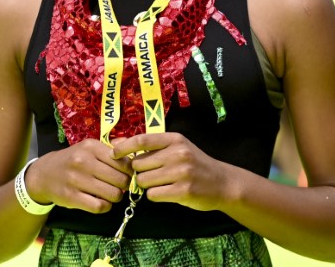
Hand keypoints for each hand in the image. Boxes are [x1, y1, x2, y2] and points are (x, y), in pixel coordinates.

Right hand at [25, 139, 132, 213]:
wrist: (44, 174)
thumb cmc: (72, 160)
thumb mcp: (88, 148)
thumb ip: (110, 147)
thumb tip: (131, 149)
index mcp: (91, 147)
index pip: (123, 162)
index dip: (129, 171)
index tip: (126, 174)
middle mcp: (84, 161)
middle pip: (121, 179)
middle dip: (125, 185)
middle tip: (120, 186)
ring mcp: (77, 180)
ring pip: (113, 194)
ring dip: (116, 197)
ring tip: (111, 194)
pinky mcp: (71, 197)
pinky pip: (99, 206)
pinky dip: (105, 207)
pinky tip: (102, 203)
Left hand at [112, 133, 228, 211]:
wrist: (222, 183)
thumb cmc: (194, 164)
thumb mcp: (178, 148)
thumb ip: (153, 147)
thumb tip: (117, 144)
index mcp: (174, 139)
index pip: (142, 140)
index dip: (124, 147)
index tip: (113, 153)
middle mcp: (178, 153)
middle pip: (139, 164)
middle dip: (139, 172)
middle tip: (150, 175)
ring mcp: (181, 172)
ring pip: (143, 180)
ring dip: (146, 185)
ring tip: (161, 184)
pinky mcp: (183, 190)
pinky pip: (153, 194)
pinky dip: (155, 195)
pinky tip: (166, 192)